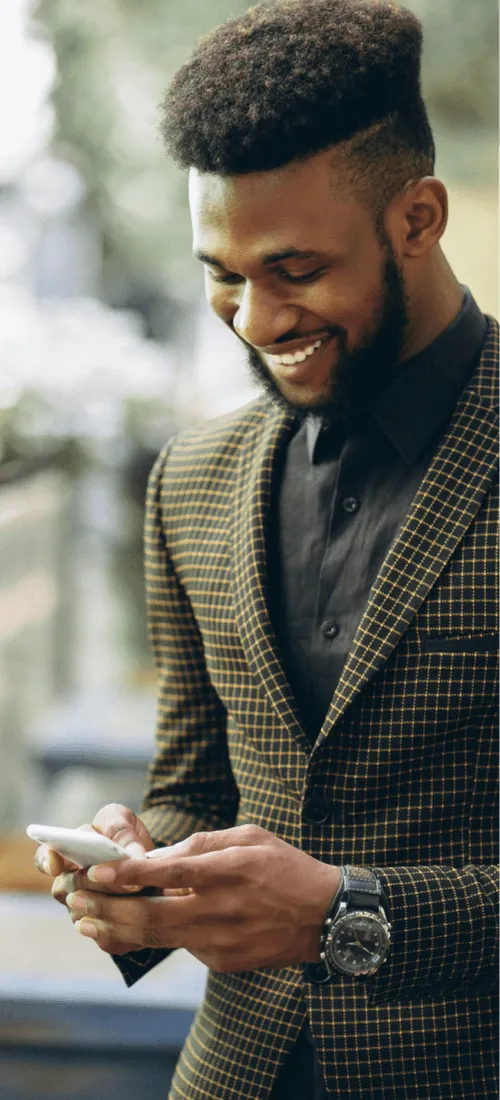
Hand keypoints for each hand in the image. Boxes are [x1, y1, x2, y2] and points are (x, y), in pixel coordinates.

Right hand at [34, 804, 158, 954]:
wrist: (148, 870)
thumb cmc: (127, 839)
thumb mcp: (126, 826)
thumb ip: (124, 835)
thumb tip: (133, 856)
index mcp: (67, 852)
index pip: (46, 857)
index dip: (47, 861)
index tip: (56, 866)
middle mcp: (69, 884)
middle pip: (71, 887)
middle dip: (98, 883)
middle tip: (128, 881)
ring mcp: (81, 910)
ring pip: (85, 914)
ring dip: (110, 906)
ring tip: (136, 895)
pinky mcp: (100, 933)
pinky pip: (105, 937)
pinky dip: (123, 927)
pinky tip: (139, 919)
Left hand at [67, 824, 341, 972]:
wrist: (325, 917)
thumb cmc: (284, 867)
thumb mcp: (249, 836)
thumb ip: (202, 844)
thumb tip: (157, 855)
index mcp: (230, 870)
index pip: (170, 872)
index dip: (130, 873)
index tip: (97, 871)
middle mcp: (223, 909)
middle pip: (153, 915)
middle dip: (107, 909)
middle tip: (76, 901)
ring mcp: (222, 940)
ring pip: (157, 937)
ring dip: (117, 928)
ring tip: (86, 920)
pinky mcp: (223, 960)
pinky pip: (180, 945)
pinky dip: (152, 936)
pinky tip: (128, 927)